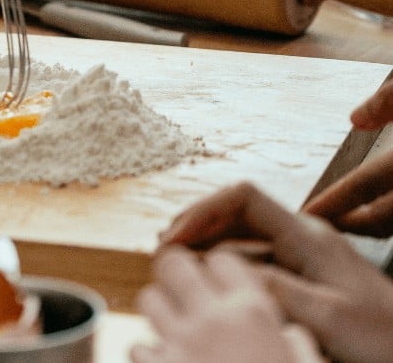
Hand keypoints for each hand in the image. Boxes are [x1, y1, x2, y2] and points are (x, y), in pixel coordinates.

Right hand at [159, 182, 392, 362]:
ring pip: (240, 232)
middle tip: (162, 250)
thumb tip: (223, 270)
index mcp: (307, 236)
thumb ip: (277, 291)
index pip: (243, 197)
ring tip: (174, 262)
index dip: (204, 211)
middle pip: (235, 210)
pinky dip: (221, 260)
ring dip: (204, 242)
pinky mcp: (302, 272)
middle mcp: (301, 234)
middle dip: (195, 224)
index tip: (176, 238)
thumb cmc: (381, 336)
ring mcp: (301, 252)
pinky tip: (207, 278)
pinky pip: (252, 254)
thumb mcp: (329, 318)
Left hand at [302, 77, 392, 235]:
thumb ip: (388, 101)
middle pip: (381, 219)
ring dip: (371, 225)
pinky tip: (378, 210)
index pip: (364, 186)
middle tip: (318, 223)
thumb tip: (355, 120)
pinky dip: (389, 218)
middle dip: (347, 224)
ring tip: (344, 221)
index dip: (332, 202)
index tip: (305, 214)